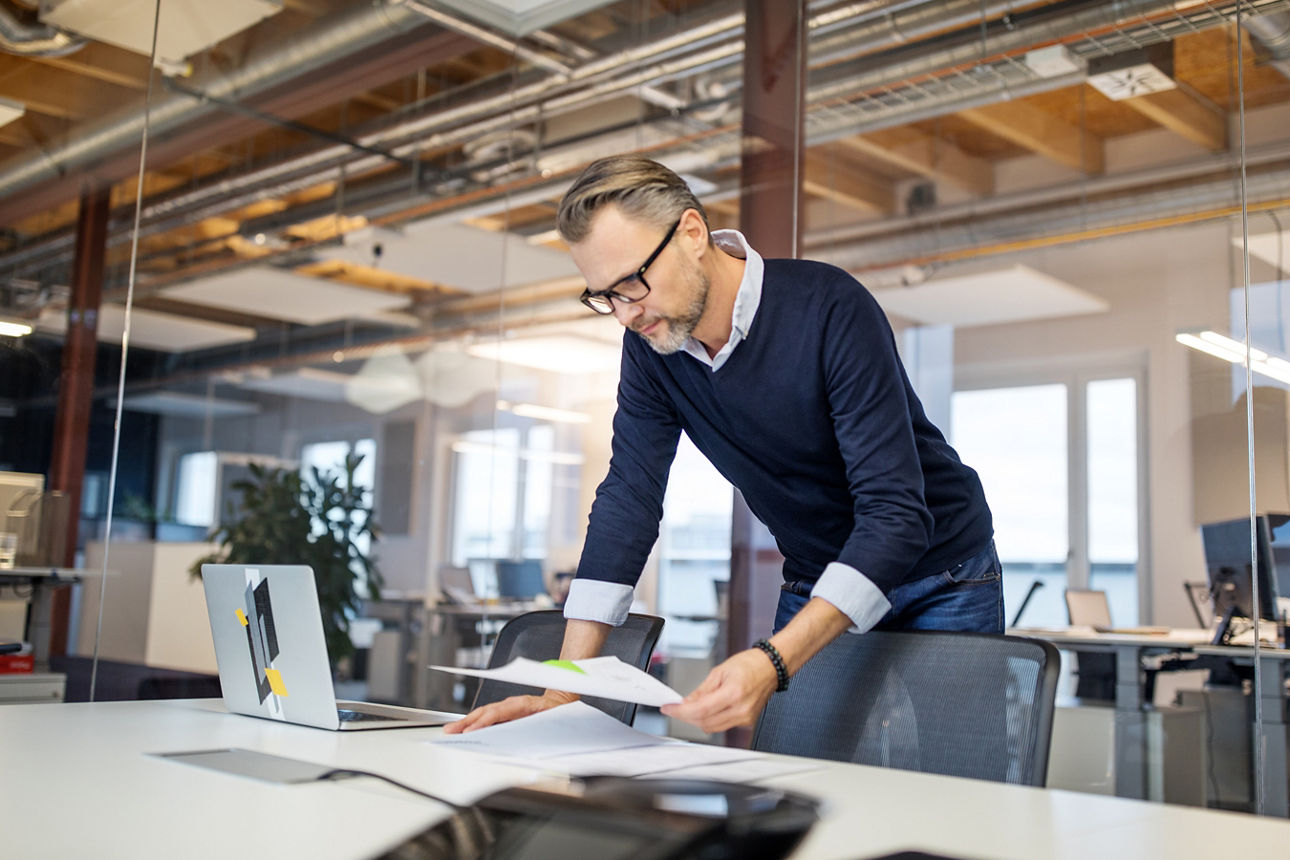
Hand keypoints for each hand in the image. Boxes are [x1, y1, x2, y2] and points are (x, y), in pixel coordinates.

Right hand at [442, 689, 575, 733]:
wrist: (562, 700)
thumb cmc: (558, 711)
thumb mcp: (552, 718)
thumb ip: (539, 726)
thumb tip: (527, 735)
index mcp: (523, 704)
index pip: (497, 713)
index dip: (483, 722)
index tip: (470, 731)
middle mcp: (513, 704)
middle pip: (486, 712)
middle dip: (467, 722)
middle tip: (451, 731)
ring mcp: (508, 707)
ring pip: (484, 713)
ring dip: (467, 722)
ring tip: (451, 730)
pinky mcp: (507, 712)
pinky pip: (488, 716)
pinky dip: (475, 722)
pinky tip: (465, 729)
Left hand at [659, 648, 777, 732]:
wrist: (771, 667)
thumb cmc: (750, 664)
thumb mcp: (720, 671)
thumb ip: (701, 691)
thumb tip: (686, 703)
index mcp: (733, 693)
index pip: (700, 710)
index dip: (680, 712)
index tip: (668, 708)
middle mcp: (740, 709)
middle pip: (704, 722)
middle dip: (685, 716)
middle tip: (675, 707)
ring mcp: (745, 718)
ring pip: (712, 727)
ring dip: (697, 719)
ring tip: (689, 707)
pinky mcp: (747, 722)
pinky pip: (722, 726)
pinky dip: (710, 720)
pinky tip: (705, 710)